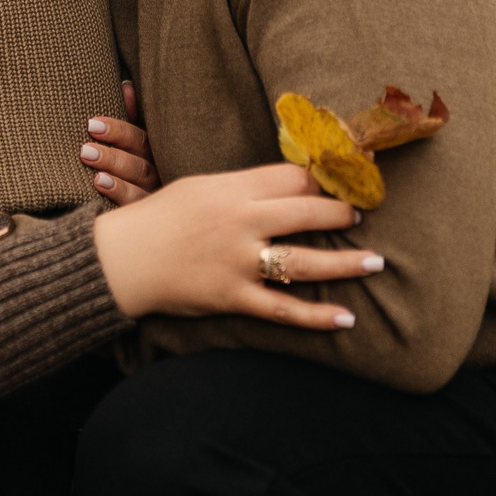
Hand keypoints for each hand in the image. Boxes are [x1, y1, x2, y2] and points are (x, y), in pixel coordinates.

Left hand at [82, 81, 160, 205]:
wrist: (159, 216)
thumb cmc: (136, 166)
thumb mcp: (138, 142)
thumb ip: (133, 116)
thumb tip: (126, 87)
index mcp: (157, 154)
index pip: (140, 140)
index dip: (118, 131)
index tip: (92, 124)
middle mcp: (159, 178)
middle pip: (140, 167)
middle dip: (113, 157)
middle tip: (85, 150)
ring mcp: (154, 203)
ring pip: (139, 192)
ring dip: (116, 182)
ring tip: (94, 176)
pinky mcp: (145, 223)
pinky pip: (135, 215)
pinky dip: (119, 203)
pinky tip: (101, 196)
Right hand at [92, 164, 382, 330]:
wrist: (120, 260)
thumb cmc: (158, 218)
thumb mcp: (199, 187)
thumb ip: (242, 187)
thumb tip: (289, 185)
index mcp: (231, 188)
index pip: (293, 176)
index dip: (324, 178)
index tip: (344, 181)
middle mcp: (240, 221)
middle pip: (307, 211)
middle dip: (342, 212)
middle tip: (361, 216)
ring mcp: (238, 261)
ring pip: (305, 261)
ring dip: (346, 262)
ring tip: (375, 262)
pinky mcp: (233, 296)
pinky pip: (284, 308)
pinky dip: (318, 316)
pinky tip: (347, 319)